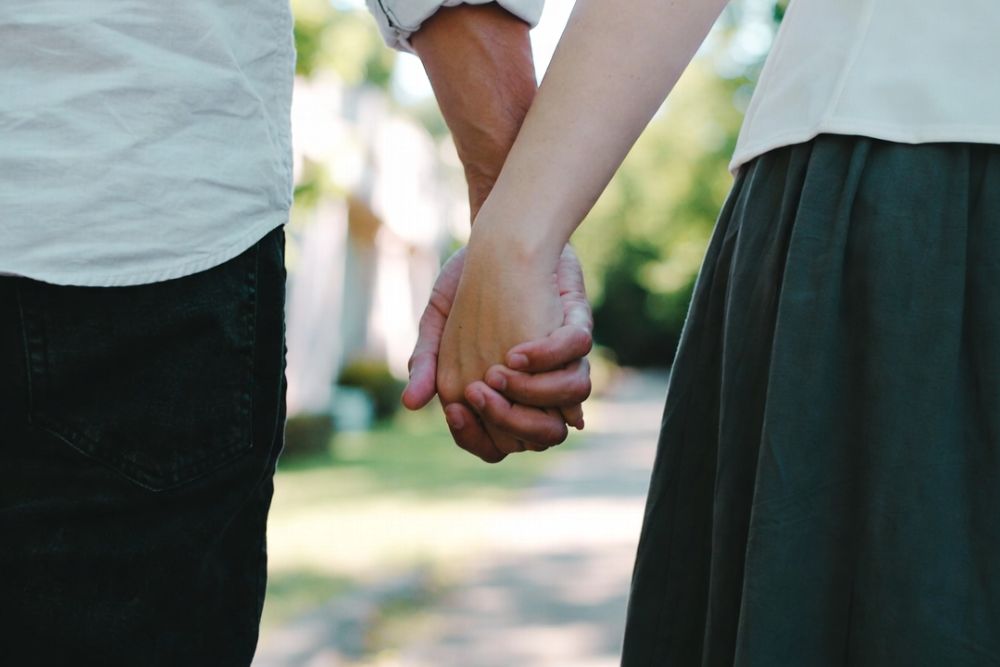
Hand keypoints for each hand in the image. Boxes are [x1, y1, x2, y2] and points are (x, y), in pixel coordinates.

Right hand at [404, 245, 592, 461]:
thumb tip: (412, 404)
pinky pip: (578, 349)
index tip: (456, 412)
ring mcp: (561, 357)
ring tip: (496, 373)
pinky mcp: (575, 322)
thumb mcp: (436, 322)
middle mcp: (539, 384)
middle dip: (508, 422)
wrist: (498, 235)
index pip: (497, 443)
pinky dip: (549, 355)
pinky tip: (516, 349)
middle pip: (541, 435)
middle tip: (476, 391)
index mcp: (504, 394)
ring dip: (534, 394)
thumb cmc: (465, 282)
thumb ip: (425, 362)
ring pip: (571, 398)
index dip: (479, 438)